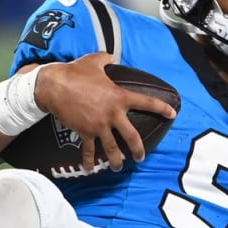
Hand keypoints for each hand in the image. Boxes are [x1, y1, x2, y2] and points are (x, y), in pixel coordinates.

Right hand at [35, 53, 177, 171]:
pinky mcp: (84, 132)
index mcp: (119, 97)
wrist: (54, 86)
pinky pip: (88, 150)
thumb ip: (107, 59)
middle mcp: (112, 114)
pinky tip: (90, 169)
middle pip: (132, 136)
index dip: (162, 108)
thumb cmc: (75, 72)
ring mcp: (99, 126)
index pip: (146, 102)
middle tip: (140, 157)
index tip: (172, 114)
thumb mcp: (95, 60)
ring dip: (116, 160)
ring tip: (118, 167)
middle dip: (138, 149)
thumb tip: (111, 57)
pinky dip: (89, 161)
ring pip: (112, 149)